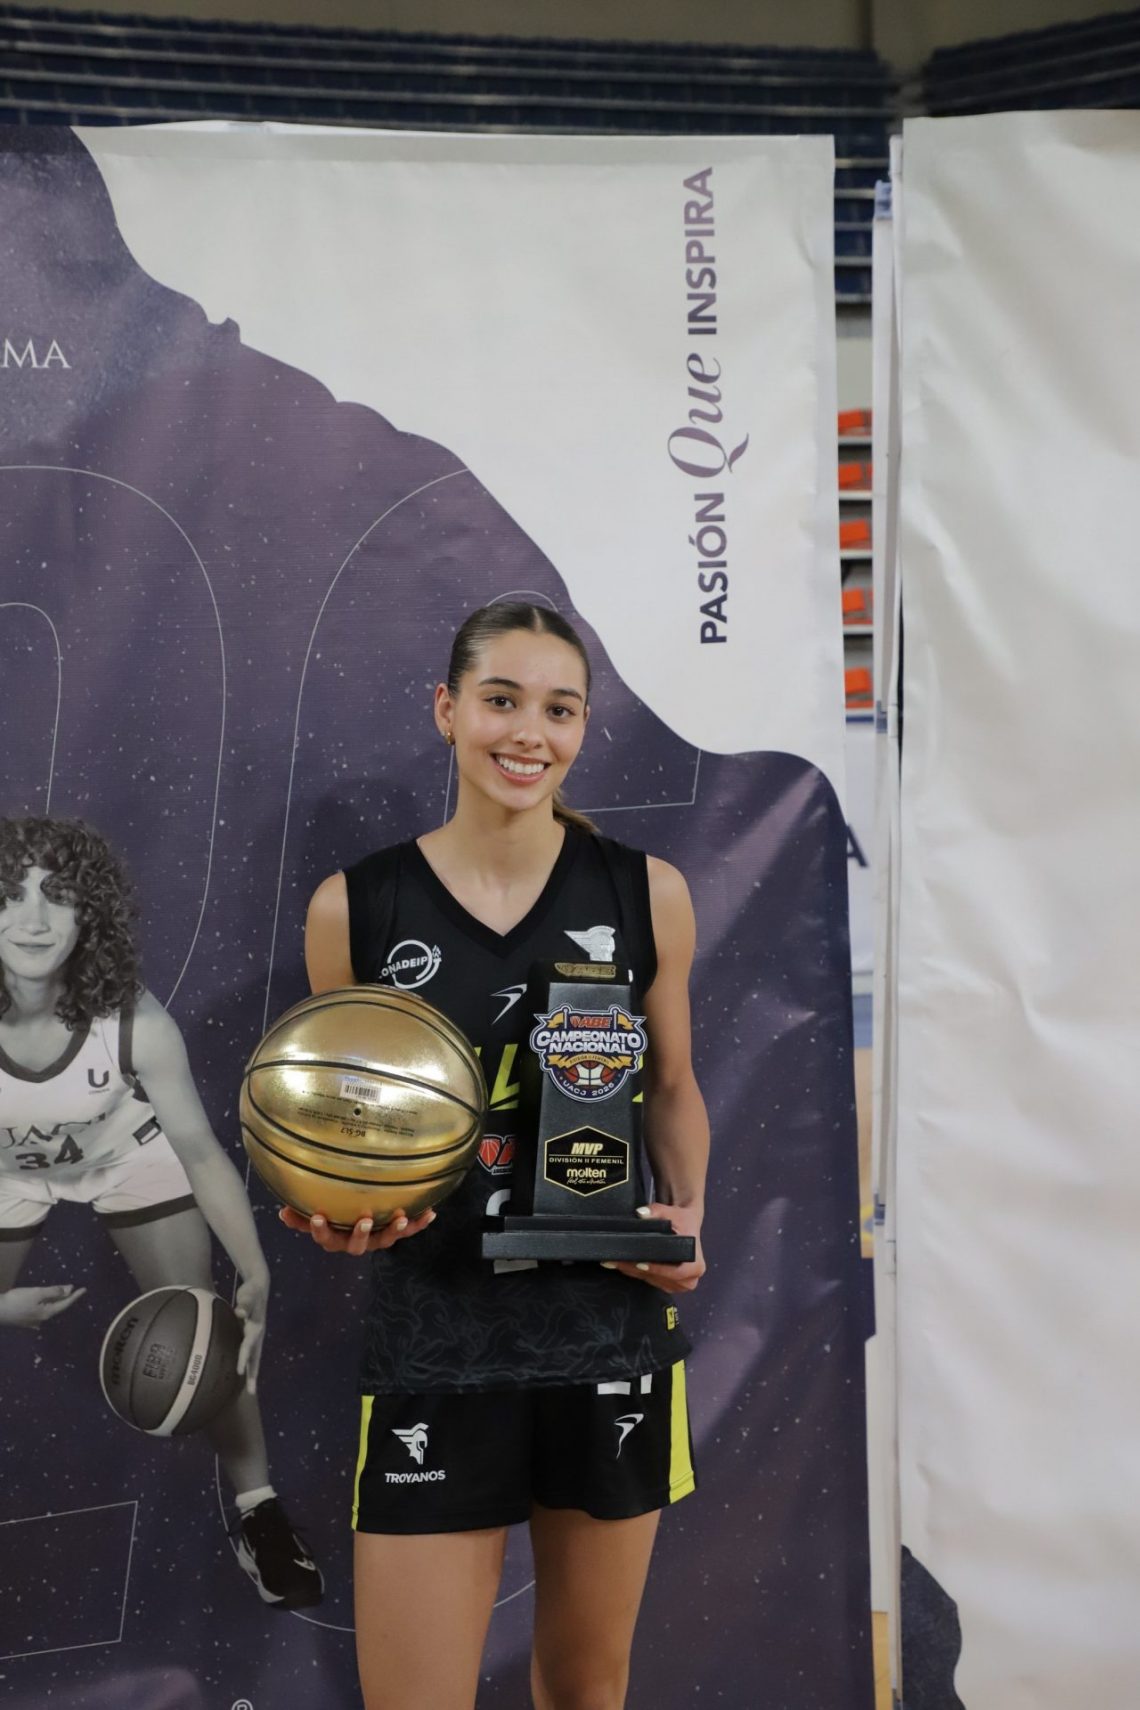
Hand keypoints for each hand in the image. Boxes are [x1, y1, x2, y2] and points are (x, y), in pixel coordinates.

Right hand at [0, 1284, 86, 1328]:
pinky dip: (46, 1306)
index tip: (84, 1289)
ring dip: (56, 1302)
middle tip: (73, 1289)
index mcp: (47, 1313)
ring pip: (49, 1310)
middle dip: (66, 1298)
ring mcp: (33, 1322)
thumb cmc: (17, 1301)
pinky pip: (40, 1312)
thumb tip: (69, 1290)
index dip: (75, 1296)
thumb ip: (53, 1292)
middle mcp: (42, 1320)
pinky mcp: (25, 1321)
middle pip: (57, 1307)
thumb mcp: (37, 1293)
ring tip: (61, 1294)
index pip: (65, 1304)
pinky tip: (45, 1307)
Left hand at [234, 1270, 268, 1393]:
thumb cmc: (252, 1291)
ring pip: (254, 1357)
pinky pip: (250, 1353)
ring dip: (253, 1372)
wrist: (259, 1287)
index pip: (249, 1346)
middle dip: (253, 1374)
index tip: (239, 1372)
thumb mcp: (249, 1294)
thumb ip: (245, 1303)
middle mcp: (258, 1334)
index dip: (244, 1358)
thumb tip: (240, 1313)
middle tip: (252, 1391)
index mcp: (257, 1327)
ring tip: (252, 1389)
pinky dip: (249, 1363)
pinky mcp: (251, 1335)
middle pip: (255, 1357)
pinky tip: (244, 1372)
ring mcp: (256, 1336)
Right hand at [277, 1205, 435, 1256]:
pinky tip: (431, 1213)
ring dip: (394, 1230)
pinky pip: (408, 1230)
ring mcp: (377, 1240)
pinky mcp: (395, 1233)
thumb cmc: (335, 1217)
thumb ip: (301, 1218)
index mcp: (336, 1239)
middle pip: (357, 1245)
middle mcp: (357, 1243)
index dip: (320, 1230)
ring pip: (385, 1240)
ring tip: (401, 1217)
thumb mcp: (318, 1218)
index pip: (325, 1238)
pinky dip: (420, 1223)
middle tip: (363, 1220)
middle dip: (360, 1234)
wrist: (362, 1224)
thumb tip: (282, 1211)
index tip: (318, 1216)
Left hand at [606, 1203, 705, 1294]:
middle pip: (661, 1278)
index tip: (640, 1263)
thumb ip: (656, 1211)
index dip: (658, 1269)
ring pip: (652, 1281)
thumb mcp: (670, 1212)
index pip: (677, 1272)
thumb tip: (641, 1214)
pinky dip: (637, 1273)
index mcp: (696, 1265)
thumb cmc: (681, 1220)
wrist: (685, 1224)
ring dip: (634, 1272)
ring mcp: (679, 1285)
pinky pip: (651, 1281)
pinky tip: (623, 1265)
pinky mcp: (669, 1285)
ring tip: (616, 1262)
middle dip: (637, 1270)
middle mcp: (690, 1279)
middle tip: (618, 1261)